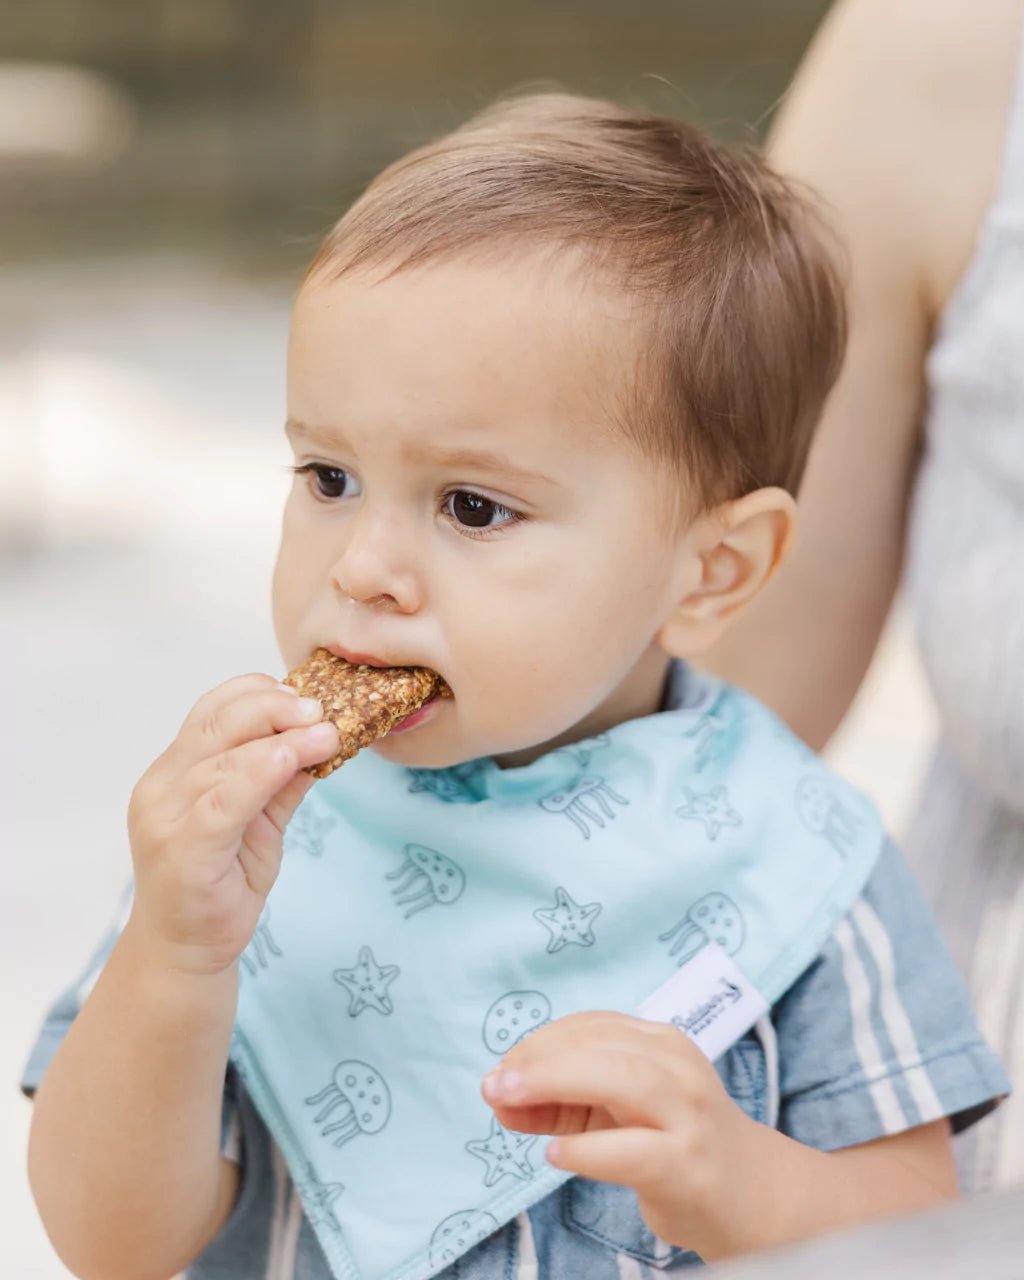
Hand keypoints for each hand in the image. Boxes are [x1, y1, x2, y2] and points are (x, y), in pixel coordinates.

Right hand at [126, 673, 337, 975]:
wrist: (186, 951)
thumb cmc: (223, 881)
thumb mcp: (262, 820)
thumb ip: (282, 781)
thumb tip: (325, 736)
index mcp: (174, 770)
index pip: (211, 711)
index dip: (258, 693)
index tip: (302, 693)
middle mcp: (161, 786)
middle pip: (218, 725)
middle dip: (275, 709)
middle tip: (321, 710)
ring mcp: (164, 818)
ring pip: (225, 761)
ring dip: (283, 741)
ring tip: (327, 734)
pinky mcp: (180, 850)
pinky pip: (223, 803)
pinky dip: (261, 775)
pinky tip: (294, 761)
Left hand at [480, 1011, 771, 1258]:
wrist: (751, 1194)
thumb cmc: (672, 1142)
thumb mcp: (614, 1113)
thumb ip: (559, 1103)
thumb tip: (497, 1096)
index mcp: (660, 1043)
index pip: (591, 1027)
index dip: (538, 1043)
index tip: (501, 1070)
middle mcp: (678, 1068)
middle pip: (602, 1046)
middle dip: (539, 1059)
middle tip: (494, 1083)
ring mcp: (688, 1115)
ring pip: (622, 1080)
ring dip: (555, 1084)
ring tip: (508, 1101)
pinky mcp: (689, 1166)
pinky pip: (633, 1151)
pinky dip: (588, 1149)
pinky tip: (555, 1153)